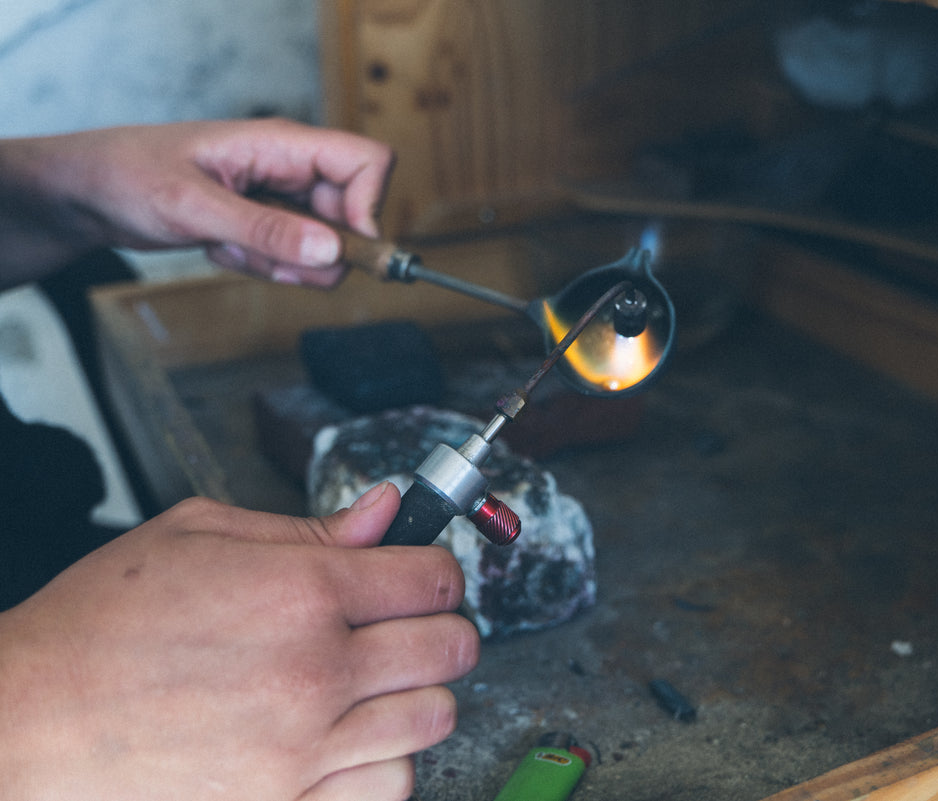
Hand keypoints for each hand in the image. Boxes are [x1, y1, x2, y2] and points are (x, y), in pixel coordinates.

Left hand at [0, 118, 394, 286]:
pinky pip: (292, 258)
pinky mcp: (267, 223)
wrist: (88, 192)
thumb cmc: (128, 176)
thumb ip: (266, 231)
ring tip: (230, 248)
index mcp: (282, 145)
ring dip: (284, 264)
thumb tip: (331, 251)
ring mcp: (281, 198)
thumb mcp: (194, 207)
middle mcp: (291, 168)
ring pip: (324, 247)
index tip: (339, 246)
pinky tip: (221, 249)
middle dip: (318, 253)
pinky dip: (262, 267)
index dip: (369, 207)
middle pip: (352, 216)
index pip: (367, 163)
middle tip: (268, 260)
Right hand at [0, 482, 477, 800]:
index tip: (423, 578)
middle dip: (441, 629)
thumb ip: (308, 527)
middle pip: (450, 649)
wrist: (25, 723)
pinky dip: (384, 763)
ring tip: (376, 685)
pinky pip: (389, 788)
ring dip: (416, 697)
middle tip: (409, 627)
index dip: (437, 572)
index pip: (435, 579)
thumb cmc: (99, 627)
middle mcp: (314, 672)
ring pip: (432, 720)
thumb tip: (383, 509)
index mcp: (299, 592)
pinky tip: (350, 741)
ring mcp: (303, 750)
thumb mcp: (196, 536)